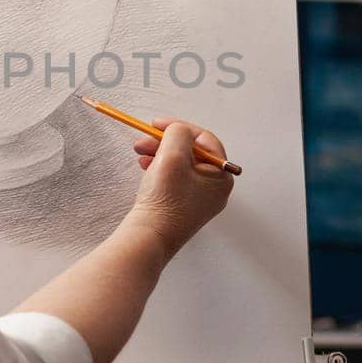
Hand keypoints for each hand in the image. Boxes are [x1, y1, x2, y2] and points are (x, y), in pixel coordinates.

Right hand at [126, 120, 234, 259]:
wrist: (149, 238)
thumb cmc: (164, 199)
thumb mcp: (173, 155)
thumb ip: (178, 133)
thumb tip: (177, 130)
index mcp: (221, 177)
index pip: (205, 140)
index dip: (180, 127)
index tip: (156, 124)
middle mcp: (214, 189)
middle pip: (191, 153)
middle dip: (165, 142)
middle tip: (143, 140)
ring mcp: (198, 200)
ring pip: (181, 165)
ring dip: (160, 153)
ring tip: (139, 154)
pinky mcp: (182, 208)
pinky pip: (174, 180)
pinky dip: (159, 169)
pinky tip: (145, 168)